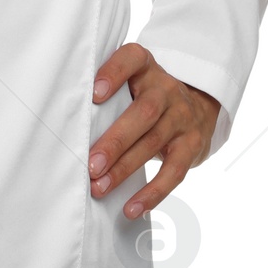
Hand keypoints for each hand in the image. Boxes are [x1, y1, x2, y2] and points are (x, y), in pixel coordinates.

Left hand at [86, 44, 219, 217]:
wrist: (197, 106)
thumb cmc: (146, 95)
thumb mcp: (134, 81)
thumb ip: (110, 93)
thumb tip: (70, 124)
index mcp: (146, 66)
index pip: (132, 59)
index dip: (114, 72)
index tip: (94, 93)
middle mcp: (166, 88)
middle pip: (143, 112)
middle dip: (115, 140)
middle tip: (91, 164)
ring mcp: (181, 117)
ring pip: (153, 143)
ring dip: (124, 169)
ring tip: (99, 187)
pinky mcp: (192, 145)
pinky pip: (174, 172)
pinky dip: (152, 193)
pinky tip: (131, 208)